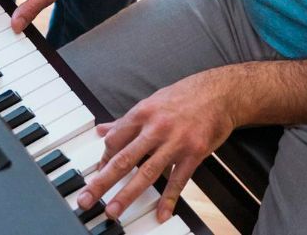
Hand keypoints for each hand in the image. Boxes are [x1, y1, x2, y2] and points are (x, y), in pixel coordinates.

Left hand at [78, 70, 240, 223]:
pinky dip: (169, 199)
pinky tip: (161, 214)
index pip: (115, 140)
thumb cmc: (184, 97)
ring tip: (114, 211)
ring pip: (147, 173)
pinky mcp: (194, 153)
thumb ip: (126, 121)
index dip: (103, 160)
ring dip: (127, 194)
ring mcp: (175, 142)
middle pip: (124, 159)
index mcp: (143, 113)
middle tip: (86, 199)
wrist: (220, 93)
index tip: (96, 176)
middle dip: (103, 181)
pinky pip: (178, 180)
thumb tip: (101, 130)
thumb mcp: (151, 102)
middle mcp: (156, 128)